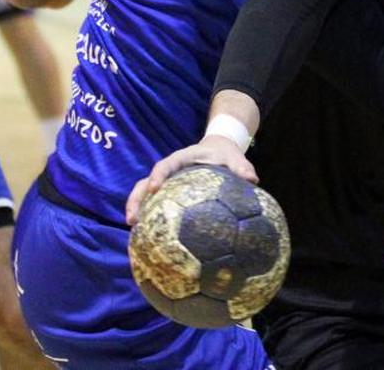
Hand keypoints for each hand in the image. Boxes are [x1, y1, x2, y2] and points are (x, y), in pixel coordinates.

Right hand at [125, 135, 257, 225]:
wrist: (218, 148)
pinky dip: (147, 215)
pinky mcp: (168, 191)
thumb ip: (241, 167)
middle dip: (136, 198)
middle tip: (132, 219)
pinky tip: (146, 234)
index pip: (165, 165)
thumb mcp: (234, 157)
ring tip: (132, 228)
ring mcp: (166, 181)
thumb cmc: (224, 153)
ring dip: (136, 208)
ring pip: (144, 193)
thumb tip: (252, 179)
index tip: (154, 188)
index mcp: (182, 158)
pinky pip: (154, 202)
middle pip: (146, 182)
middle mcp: (169, 170)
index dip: (158, 176)